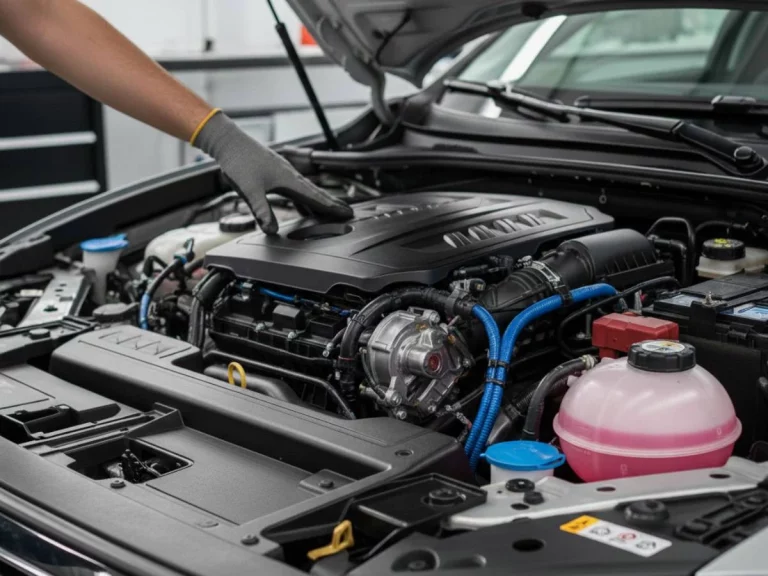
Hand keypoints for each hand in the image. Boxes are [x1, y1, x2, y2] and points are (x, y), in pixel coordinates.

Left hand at [194, 111, 352, 234]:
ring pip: (306, 190)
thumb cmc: (239, 161)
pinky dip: (304, 199)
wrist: (229, 142)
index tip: (347, 213)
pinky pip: (296, 188)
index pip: (315, 196)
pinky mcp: (276, 173)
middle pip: (315, 192)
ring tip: (329, 213)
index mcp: (288, 179)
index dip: (331, 207)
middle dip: (331, 204)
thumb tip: (272, 230)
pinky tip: (303, 206)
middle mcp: (289, 175)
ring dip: (318, 202)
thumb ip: (262, 211)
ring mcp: (283, 173)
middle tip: (347, 213)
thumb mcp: (249, 191)